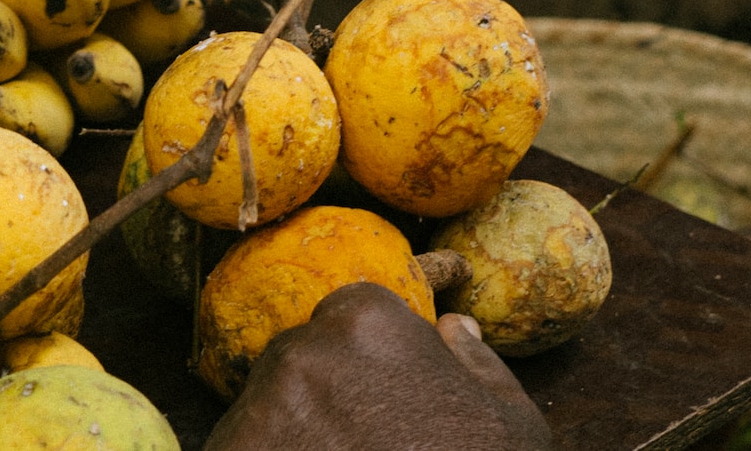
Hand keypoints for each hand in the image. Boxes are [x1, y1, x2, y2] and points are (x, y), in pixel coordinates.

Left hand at [205, 282, 557, 450]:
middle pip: (300, 358)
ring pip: (263, 408)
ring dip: (290, 435)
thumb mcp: (513, 425)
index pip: (350, 314)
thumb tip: (456, 327)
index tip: (383, 400)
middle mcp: (304, 351)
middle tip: (358, 447)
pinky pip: (237, 449)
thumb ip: (480, 363)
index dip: (368, 358)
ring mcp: (259, 409)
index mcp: (370, 323)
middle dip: (323, 395)